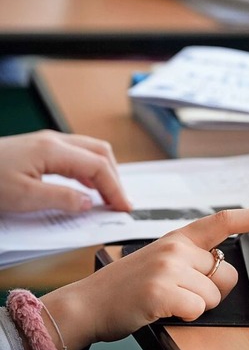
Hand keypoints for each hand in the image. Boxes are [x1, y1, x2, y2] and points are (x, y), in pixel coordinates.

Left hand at [0, 130, 130, 212]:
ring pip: (90, 152)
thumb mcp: (23, 197)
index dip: (115, 188)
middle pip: (100, 153)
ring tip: (108, 196)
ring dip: (104, 173)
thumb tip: (89, 203)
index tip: (123, 208)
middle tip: (120, 202)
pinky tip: (86, 187)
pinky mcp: (39, 149)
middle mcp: (54, 142)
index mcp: (53, 150)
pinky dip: (89, 171)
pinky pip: (76, 155)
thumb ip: (61, 199)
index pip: (98, 167)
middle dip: (115, 178)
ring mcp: (47, 143)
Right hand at [39, 208, 248, 349]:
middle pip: (227, 276)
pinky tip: (161, 309)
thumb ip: (192, 258)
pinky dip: (184, 316)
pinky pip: (197, 310)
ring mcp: (169, 268)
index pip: (225, 221)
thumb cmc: (126, 286)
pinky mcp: (162, 292)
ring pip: (214, 297)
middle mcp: (177, 248)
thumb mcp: (160, 260)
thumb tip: (222, 270)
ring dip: (195, 306)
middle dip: (213, 291)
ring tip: (165, 300)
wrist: (86, 304)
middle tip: (181, 292)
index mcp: (179, 238)